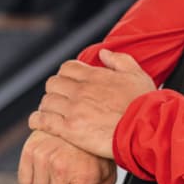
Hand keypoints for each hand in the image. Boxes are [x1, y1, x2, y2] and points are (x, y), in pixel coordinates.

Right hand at [17, 130, 115, 183]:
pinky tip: (48, 166)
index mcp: (84, 176)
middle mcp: (62, 167)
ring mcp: (44, 158)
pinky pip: (25, 181)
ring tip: (62, 173)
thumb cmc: (97, 148)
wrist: (86, 116)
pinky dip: (34, 178)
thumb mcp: (106, 175)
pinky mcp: (30, 149)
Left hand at [29, 49, 155, 158]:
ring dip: (48, 107)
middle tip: (61, 101)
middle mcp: (81, 90)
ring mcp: (73, 109)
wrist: (145, 128)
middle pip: (53, 84)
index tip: (69, 84)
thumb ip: (119, 60)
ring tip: (53, 114)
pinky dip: (37, 120)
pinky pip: (42, 121)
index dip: (66, 75)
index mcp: (95, 76)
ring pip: (46, 101)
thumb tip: (103, 53)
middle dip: (56, 91)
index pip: (67, 68)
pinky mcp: (69, 129)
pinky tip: (40, 123)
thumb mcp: (137, 74)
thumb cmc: (145, 104)